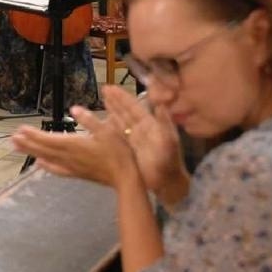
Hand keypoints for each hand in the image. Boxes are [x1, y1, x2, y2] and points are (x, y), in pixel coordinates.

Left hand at [10, 107, 141, 189]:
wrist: (126, 178)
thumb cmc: (119, 152)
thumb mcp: (108, 131)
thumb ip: (90, 120)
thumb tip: (74, 109)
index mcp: (75, 144)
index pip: (49, 139)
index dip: (34, 134)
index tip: (20, 129)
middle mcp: (69, 157)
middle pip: (44, 149)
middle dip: (27, 143)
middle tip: (11, 139)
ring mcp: (72, 166)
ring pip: (47, 158)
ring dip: (32, 152)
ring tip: (18, 148)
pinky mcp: (77, 173)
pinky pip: (57, 170)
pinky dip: (46, 166)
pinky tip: (40, 164)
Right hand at [99, 87, 185, 202]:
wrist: (166, 183)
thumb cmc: (169, 162)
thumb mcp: (169, 141)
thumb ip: (164, 122)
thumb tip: (160, 103)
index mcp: (150, 125)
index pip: (134, 107)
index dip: (123, 97)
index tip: (111, 88)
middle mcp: (141, 129)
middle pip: (126, 111)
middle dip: (116, 100)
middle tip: (104, 88)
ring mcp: (135, 140)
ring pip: (121, 121)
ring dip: (112, 110)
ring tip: (103, 100)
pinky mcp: (129, 150)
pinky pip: (118, 135)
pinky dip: (110, 127)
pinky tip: (104, 122)